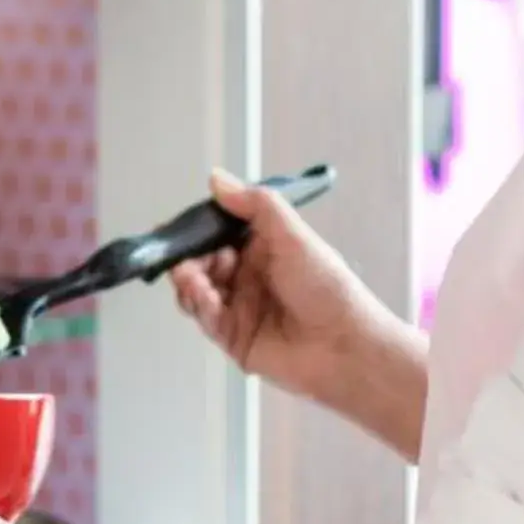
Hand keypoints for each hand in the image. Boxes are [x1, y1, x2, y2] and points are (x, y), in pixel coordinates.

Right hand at [169, 170, 405, 405]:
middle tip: (184, 258)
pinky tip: (203, 296)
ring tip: (191, 277)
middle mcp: (249, 276)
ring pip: (197, 292)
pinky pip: (206, 319)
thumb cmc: (327, 287)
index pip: (218, 233)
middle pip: (202, 263)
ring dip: (188, 282)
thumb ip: (255, 204)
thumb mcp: (293, 235)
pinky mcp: (234, 338)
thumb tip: (217, 178)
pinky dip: (199, 305)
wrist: (345, 345)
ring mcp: (240, 308)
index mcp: (263, 248)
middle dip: (188, 258)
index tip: (179, 228)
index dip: (197, 230)